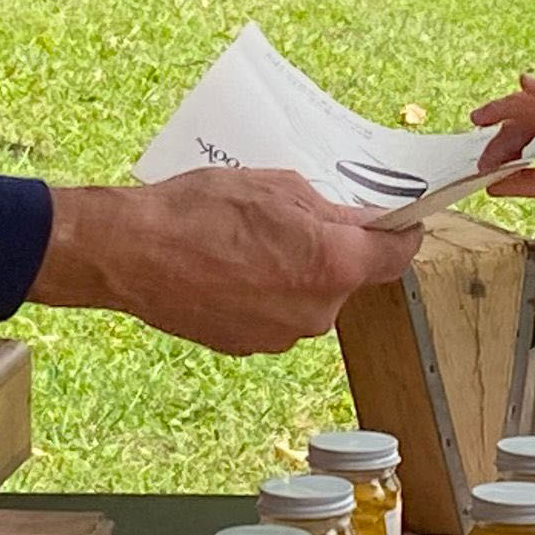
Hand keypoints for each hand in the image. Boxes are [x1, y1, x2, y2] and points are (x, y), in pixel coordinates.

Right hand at [29, 170, 422, 355]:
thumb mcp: (279, 188)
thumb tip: (354, 222)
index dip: (402, 235)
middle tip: (297, 221)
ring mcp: (281, 335)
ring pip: (308, 297)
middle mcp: (317, 311)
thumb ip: (329, 211)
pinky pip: (274, 314)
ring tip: (250, 243)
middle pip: (348, 278)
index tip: (401, 223)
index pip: (398, 257)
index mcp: (335, 264)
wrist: (132, 252)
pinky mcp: (248, 347)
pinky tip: (230, 267)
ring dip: (295, 273)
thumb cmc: (201, 210)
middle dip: (333, 250)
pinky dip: (264, 293)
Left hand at [466, 77, 534, 236]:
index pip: (532, 122)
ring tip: (486, 131)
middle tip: (482, 160)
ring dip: (509, 118)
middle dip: (501, 135)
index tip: (484, 162)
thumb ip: (531, 181)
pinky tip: (525, 86)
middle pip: (531, 113)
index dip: (504, 139)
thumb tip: (494, 183)